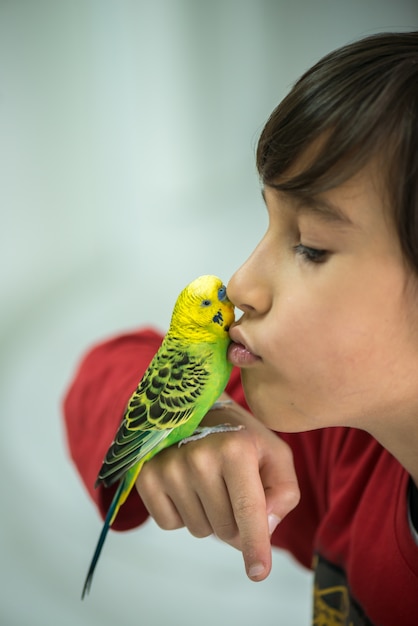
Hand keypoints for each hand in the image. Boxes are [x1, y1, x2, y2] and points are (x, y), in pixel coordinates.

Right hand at [136, 397, 299, 580]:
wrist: (194, 410)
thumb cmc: (239, 437)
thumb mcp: (274, 455)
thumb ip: (283, 492)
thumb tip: (266, 527)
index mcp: (236, 449)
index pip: (248, 509)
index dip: (255, 545)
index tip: (258, 574)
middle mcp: (199, 457)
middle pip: (226, 530)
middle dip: (235, 523)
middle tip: (231, 487)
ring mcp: (169, 467)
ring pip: (199, 530)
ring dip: (209, 517)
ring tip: (208, 480)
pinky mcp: (146, 477)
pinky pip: (170, 524)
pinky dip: (182, 514)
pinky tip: (186, 485)